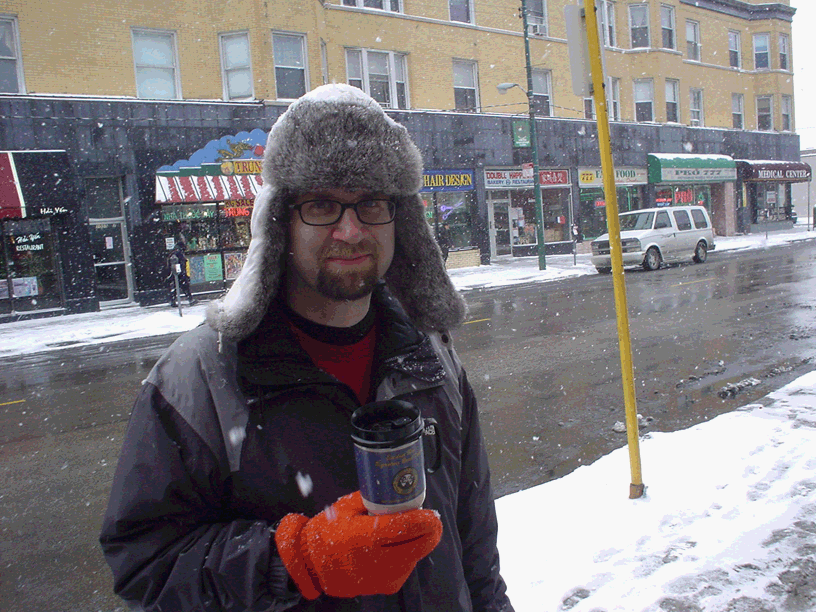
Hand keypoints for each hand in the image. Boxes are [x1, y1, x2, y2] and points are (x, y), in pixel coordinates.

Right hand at [274, 491, 441, 599]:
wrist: (313, 566)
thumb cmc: (328, 532)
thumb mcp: (346, 507)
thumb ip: (372, 499)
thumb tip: (399, 492)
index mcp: (363, 537)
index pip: (405, 528)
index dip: (425, 520)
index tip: (432, 513)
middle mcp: (376, 561)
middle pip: (420, 546)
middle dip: (431, 531)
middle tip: (430, 519)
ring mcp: (383, 577)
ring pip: (416, 556)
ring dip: (419, 542)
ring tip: (408, 531)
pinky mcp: (387, 586)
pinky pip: (407, 566)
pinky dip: (408, 554)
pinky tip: (396, 546)